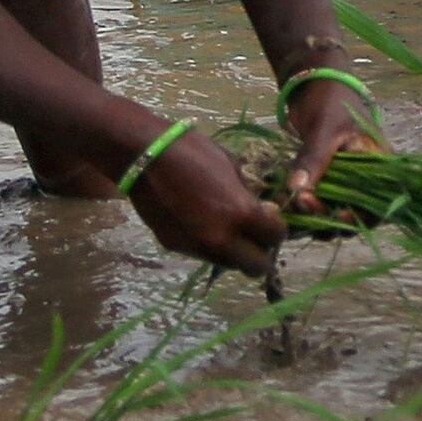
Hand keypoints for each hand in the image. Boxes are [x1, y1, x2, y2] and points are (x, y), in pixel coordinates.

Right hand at [125, 126, 285, 283]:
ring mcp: (196, 247)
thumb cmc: (193, 152)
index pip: (275, 237)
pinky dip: (208, 246)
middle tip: (256, 240)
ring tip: (227, 232)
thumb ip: (248, 196)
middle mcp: (221, 238)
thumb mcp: (232, 167)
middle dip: (261, 256)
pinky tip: (201, 225)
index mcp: (241, 214)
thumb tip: (260, 212)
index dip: (277, 230)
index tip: (271, 223)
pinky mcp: (175, 247)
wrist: (144, 157)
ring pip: (228, 264)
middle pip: (256, 267)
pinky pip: (202, 254)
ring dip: (234, 254)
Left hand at [279, 73, 378, 208]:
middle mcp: (366, 176)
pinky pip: (319, 201)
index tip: (337, 216)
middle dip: (330, 218)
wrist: (313, 82)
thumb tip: (296, 192)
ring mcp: (344, 179)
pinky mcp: (325, 179)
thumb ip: (313, 159)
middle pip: (354, 214)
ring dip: (315, 216)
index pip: (380, 203)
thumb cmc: (330, 98)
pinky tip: (289, 202)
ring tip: (294, 204)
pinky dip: (305, 206)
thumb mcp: (325, 128)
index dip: (361, 216)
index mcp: (379, 163)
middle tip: (303, 205)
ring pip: (334, 211)